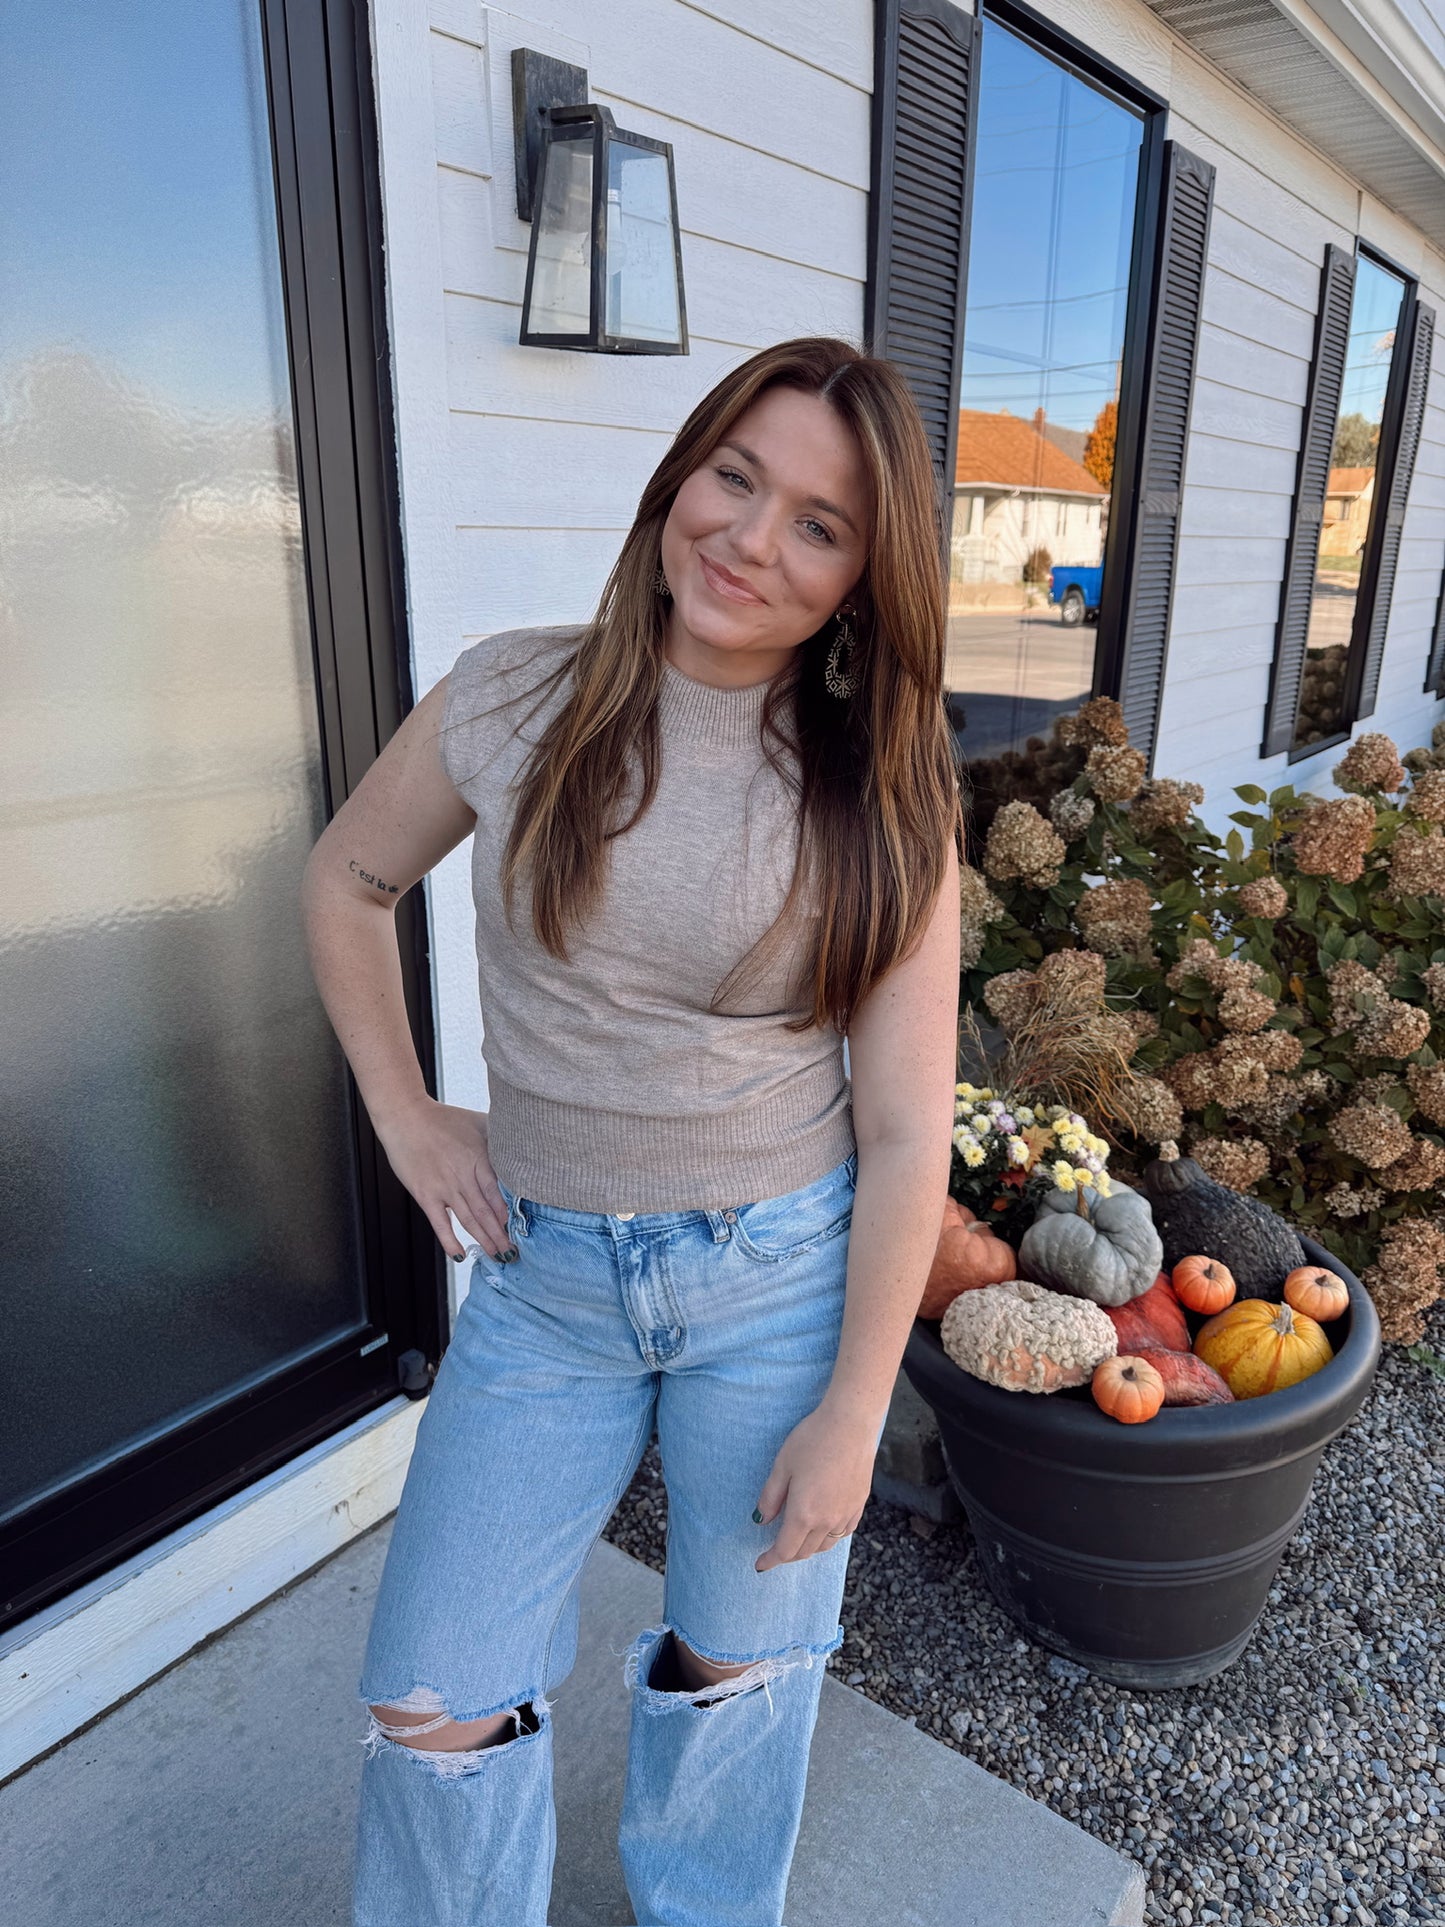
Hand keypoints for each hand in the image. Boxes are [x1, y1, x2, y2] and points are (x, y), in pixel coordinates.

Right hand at [373, 1097, 510, 1261]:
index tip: (522, 1230)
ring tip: (496, 1255)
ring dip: (484, 1240)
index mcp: (480, 1158)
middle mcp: (464, 1175)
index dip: (511, 1214)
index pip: (500, 1192)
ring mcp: (444, 1187)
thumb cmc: (442, 1119)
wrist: (405, 1116)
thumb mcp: (478, 1121)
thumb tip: (523, 1142)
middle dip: (502, 1234)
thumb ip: (500, 1136)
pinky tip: (459, 1255)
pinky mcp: (425, 1194)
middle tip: (514, 1252)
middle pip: (488, 1211)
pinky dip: (449, 1241)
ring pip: (469, 1220)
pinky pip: (439, 1223)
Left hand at [753, 1398, 878, 1570]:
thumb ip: (771, 1497)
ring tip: (797, 1540)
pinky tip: (823, 1527)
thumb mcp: (782, 1466)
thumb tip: (761, 1520)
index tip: (760, 1564)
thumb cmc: (812, 1440)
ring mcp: (846, 1514)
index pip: (785, 1550)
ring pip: (825, 1545)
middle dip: (787, 1555)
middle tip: (774, 1550)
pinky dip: (829, 1537)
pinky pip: (842, 1532)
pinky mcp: (859, 1504)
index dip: (770, 1560)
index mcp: (804, 1514)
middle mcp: (827, 1520)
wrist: (851, 1423)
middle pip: (805, 1551)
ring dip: (808, 1548)